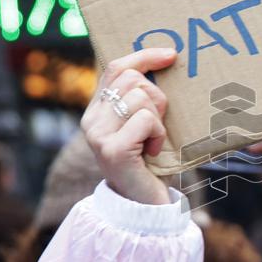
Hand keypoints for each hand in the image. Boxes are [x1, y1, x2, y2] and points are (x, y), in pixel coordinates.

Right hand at [81, 48, 176, 204]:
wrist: (144, 206)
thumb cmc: (151, 165)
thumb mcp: (144, 126)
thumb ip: (142, 100)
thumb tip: (166, 59)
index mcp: (97, 111)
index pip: (117, 68)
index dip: (144, 56)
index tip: (171, 55)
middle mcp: (90, 121)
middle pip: (133, 80)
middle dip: (157, 98)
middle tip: (156, 127)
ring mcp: (98, 135)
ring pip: (141, 97)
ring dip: (158, 120)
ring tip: (153, 142)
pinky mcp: (112, 149)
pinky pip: (145, 119)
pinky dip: (157, 134)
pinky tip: (152, 151)